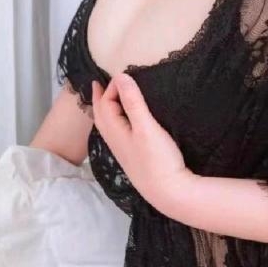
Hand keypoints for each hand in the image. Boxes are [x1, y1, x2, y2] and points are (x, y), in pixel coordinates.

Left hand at [92, 72, 193, 214]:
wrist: (168, 193)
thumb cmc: (157, 159)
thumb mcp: (146, 126)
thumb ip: (133, 101)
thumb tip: (121, 76)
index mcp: (114, 131)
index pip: (104, 103)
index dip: (111, 86)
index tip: (123, 73)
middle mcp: (114, 141)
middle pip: (100, 115)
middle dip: (99, 98)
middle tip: (98, 83)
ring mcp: (122, 150)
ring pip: (106, 125)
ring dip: (104, 109)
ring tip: (107, 99)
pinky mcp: (131, 156)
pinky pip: (114, 132)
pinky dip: (113, 119)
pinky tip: (122, 122)